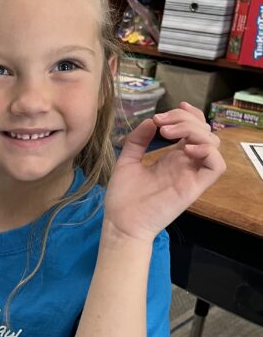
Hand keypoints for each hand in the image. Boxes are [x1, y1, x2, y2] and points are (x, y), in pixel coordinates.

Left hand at [103, 102, 225, 241]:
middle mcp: (185, 163)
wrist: (120, 222)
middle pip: (204, 131)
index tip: (163, 114)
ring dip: (194, 130)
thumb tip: (150, 120)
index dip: (187, 115)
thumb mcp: (127, 160)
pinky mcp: (194, 187)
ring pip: (213, 144)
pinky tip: (185, 149)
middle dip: (184, 119)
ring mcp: (191, 174)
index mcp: (173, 157)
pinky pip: (216, 166)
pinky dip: (207, 151)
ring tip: (167, 133)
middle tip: (161, 123)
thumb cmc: (123, 196)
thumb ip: (138, 140)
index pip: (193, 129)